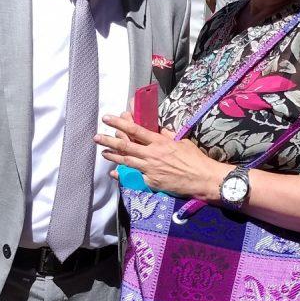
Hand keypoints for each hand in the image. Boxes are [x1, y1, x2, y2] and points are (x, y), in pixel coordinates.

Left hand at [95, 114, 228, 200]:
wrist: (202, 179)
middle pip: (126, 145)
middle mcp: (152, 154)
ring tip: (103, 153)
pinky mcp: (152, 182)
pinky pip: (134, 177)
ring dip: (113, 156)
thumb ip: (166, 135)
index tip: (108, 118)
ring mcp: (150, 169)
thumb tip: (157, 129)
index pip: (135, 129)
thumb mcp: (181, 141)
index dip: (120, 123)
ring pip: (127, 161)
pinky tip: (115, 173)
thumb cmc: (194, 159)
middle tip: (97, 136)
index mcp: (159, 142)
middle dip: (109, 140)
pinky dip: (124, 175)